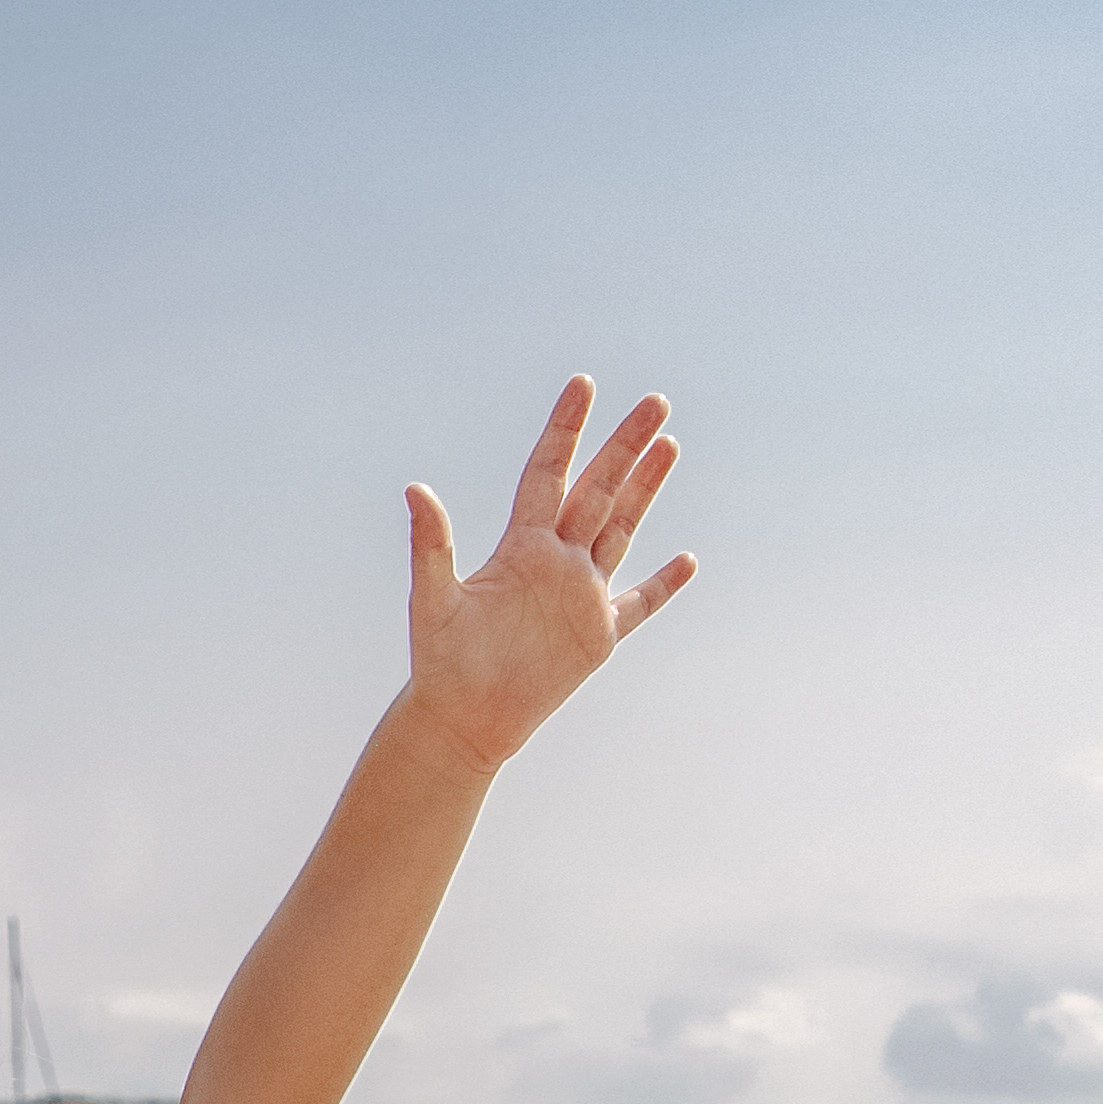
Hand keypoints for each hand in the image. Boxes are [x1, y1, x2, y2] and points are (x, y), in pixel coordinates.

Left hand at [402, 380, 695, 767]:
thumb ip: (431, 543)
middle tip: (656, 402)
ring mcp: (581, 595)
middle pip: (599, 489)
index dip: (565, 429)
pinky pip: (640, 602)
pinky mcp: (599, 635)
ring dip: (646, 489)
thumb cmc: (441, 661)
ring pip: (623, 528)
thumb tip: (414, 489)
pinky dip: (665, 583)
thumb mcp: (434, 598)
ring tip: (670, 445)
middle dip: (626, 445)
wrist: (464, 718)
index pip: (549, 472)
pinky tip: (688, 559)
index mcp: (520, 545)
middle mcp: (556, 560)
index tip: (583, 384)